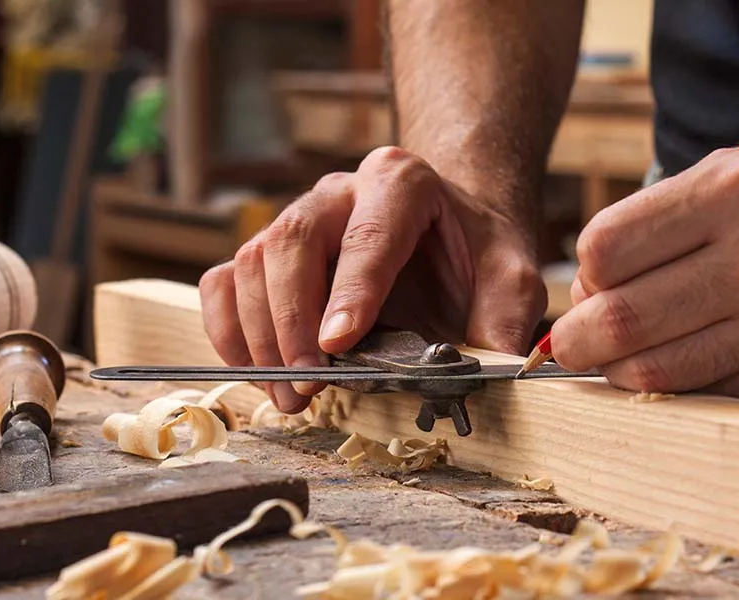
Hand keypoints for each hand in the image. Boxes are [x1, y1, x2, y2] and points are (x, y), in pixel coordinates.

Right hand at [200, 146, 546, 412]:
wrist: (450, 228)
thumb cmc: (476, 251)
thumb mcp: (513, 277)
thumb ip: (506, 319)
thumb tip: (490, 372)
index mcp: (402, 182)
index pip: (369, 235)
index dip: (350, 291)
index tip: (337, 344)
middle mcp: (340, 191)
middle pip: (292, 243)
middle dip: (292, 323)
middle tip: (306, 385)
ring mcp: (296, 216)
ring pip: (251, 264)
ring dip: (259, 338)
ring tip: (289, 397)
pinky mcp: (269, 250)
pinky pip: (225, 282)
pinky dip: (229, 332)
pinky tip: (257, 374)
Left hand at [552, 126, 738, 403]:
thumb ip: (671, 219)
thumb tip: (595, 283)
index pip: (608, 248)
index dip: (586, 273)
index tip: (591, 282)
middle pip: (621, 321)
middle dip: (578, 339)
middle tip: (575, 339)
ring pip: (659, 373)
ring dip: (621, 370)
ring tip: (621, 356)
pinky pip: (714, 392)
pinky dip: (681, 385)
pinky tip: (683, 363)